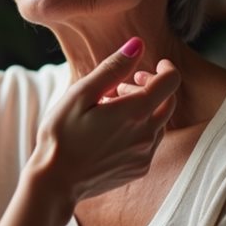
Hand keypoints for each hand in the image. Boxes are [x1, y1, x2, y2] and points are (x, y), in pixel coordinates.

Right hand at [25, 37, 180, 208]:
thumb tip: (138, 44)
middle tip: (120, 87)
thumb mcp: (81, 94)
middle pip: (168, 101)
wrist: (55, 181)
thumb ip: (113, 68)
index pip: (170, 82)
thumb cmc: (61, 134)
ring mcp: (144, 155)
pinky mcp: (139, 169)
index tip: (149, 66)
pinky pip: (150, 142)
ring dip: (143, 109)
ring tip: (109, 109)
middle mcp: (147, 135)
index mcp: (135, 112)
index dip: (164, 68)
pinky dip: (138, 129)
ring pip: (159, 122)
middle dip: (150, 88)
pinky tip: (111, 131)